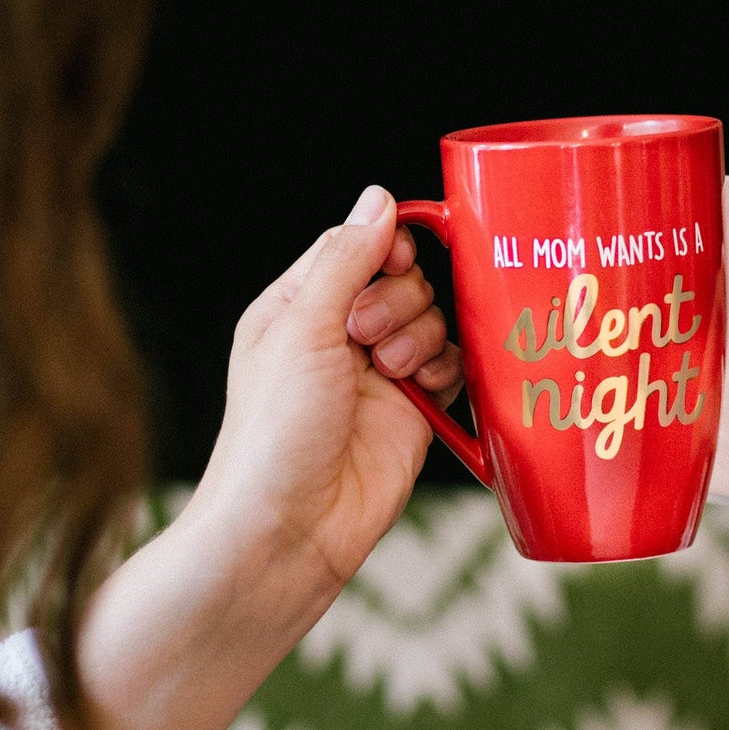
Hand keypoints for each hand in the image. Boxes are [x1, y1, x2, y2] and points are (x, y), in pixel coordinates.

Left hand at [187, 185, 462, 613]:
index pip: (358, 245)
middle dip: (400, 300)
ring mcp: (381, 375)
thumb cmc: (275, 432)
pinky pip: (454, 366)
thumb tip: (379, 199)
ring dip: (423, 335)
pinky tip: (424, 387)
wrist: (289, 530)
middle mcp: (340, 335)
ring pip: (436, 318)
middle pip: (406, 277)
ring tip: (392, 373)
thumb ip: (346, 259)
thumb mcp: (302, 327)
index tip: (392, 264)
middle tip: (368, 340)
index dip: (385, 247)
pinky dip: (449, 368)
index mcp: (297, 306)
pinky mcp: (416, 413)